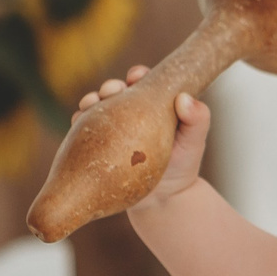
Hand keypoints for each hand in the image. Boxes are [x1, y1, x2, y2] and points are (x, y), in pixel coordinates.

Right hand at [78, 66, 210, 207]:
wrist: (164, 200)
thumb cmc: (183, 167)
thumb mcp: (194, 142)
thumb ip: (198, 119)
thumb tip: (184, 98)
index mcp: (151, 104)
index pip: (142, 83)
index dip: (136, 75)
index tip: (136, 78)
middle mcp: (128, 113)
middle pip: (114, 91)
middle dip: (110, 86)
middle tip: (111, 91)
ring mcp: (110, 130)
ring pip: (95, 108)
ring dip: (90, 101)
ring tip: (89, 104)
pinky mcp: (96, 148)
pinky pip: (83, 132)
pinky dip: (78, 124)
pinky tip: (78, 123)